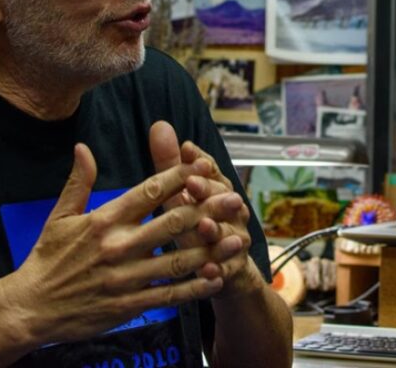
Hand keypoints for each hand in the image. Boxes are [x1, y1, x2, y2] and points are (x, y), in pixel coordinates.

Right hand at [0, 143, 245, 344]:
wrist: (30, 308)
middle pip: (172, 222)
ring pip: (177, 260)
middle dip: (207, 209)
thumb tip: (83, 147)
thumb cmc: (46, 260)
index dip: (179, 177)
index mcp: (104, 221)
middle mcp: (118, 246)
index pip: (148, 192)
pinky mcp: (128, 305)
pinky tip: (216, 278)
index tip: (202, 165)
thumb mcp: (59, 216)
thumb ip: (78, 181)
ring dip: (210, 249)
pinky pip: (169, 294)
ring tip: (236, 238)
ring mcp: (125, 277)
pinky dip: (195, 287)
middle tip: (234, 199)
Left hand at [148, 122, 263, 297]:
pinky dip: (218, 270)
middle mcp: (232, 212)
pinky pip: (228, 270)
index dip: (201, 160)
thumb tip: (159, 125)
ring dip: (217, 229)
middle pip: (223, 197)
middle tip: (192, 183)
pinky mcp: (235, 269)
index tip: (186, 149)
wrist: (224, 270)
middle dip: (208, 190)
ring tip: (203, 225)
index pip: (212, 170)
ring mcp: (236, 240)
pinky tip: (207, 270)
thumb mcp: (179, 195)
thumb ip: (171, 164)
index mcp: (218, 190)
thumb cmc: (193, 226)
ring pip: (229, 233)